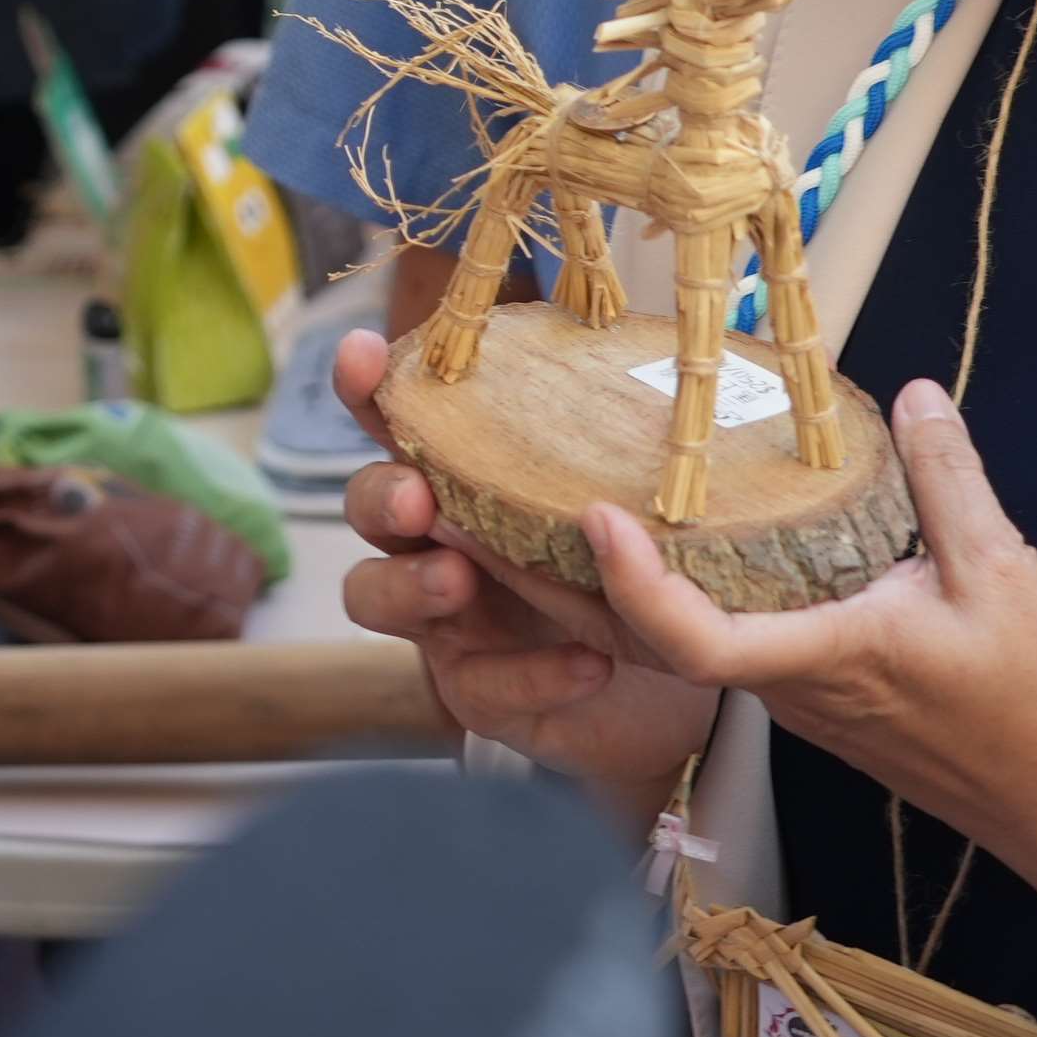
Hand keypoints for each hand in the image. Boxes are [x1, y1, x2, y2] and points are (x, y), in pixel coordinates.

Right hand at [333, 330, 717, 816]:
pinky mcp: (476, 693)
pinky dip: (529, 673)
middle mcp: (434, 543)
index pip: (398, 423)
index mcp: (464, 480)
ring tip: (461, 578)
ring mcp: (443, 620)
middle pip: (365, 506)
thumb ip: (608, 441)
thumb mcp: (626, 499)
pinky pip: (476, 685)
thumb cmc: (634, 571)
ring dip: (409, 582)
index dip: (367, 389)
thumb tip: (636, 343)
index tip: (362, 355)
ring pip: (371, 596)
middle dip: (381, 494)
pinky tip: (589, 663)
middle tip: (419, 496)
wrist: (674, 689)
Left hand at [578, 380, 1036, 964]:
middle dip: (597, 585)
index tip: (597, 518)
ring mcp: (811, 707)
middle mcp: (800, 693)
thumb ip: (949, 481)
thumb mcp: (1004, 573)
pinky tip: (700, 555)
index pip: (698, 642)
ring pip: (701, 653)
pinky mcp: (832, 708)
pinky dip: (698, 608)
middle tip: (545, 503)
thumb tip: (915, 397)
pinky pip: (743, 654)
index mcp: (830, 660)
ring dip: (641, 598)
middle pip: (669, 645)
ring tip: (598, 516)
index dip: (635, 587)